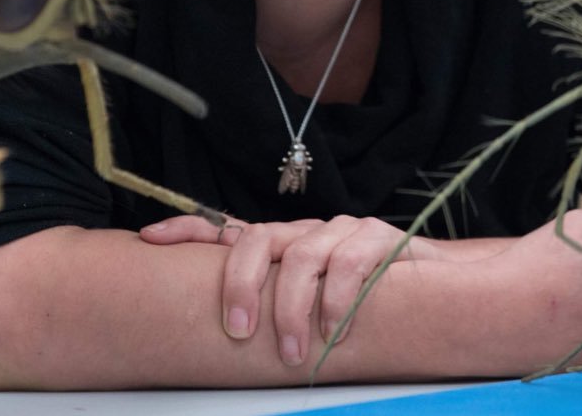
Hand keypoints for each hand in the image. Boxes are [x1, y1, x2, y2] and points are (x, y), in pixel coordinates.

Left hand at [140, 214, 442, 365]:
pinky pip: (350, 263)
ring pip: (301, 256)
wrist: (431, 286)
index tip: (150, 238)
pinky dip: (338, 301)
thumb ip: (271, 306)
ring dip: (293, 309)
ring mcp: (339, 231)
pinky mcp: (375, 237)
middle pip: (256, 240)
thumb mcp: (307, 306)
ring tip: (294, 353)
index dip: (186, 229)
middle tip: (239, 331)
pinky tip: (336, 331)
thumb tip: (221, 339)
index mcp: (279, 245)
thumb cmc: (358, 302)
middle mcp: (303, 232)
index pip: (225, 230)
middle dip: (240, 284)